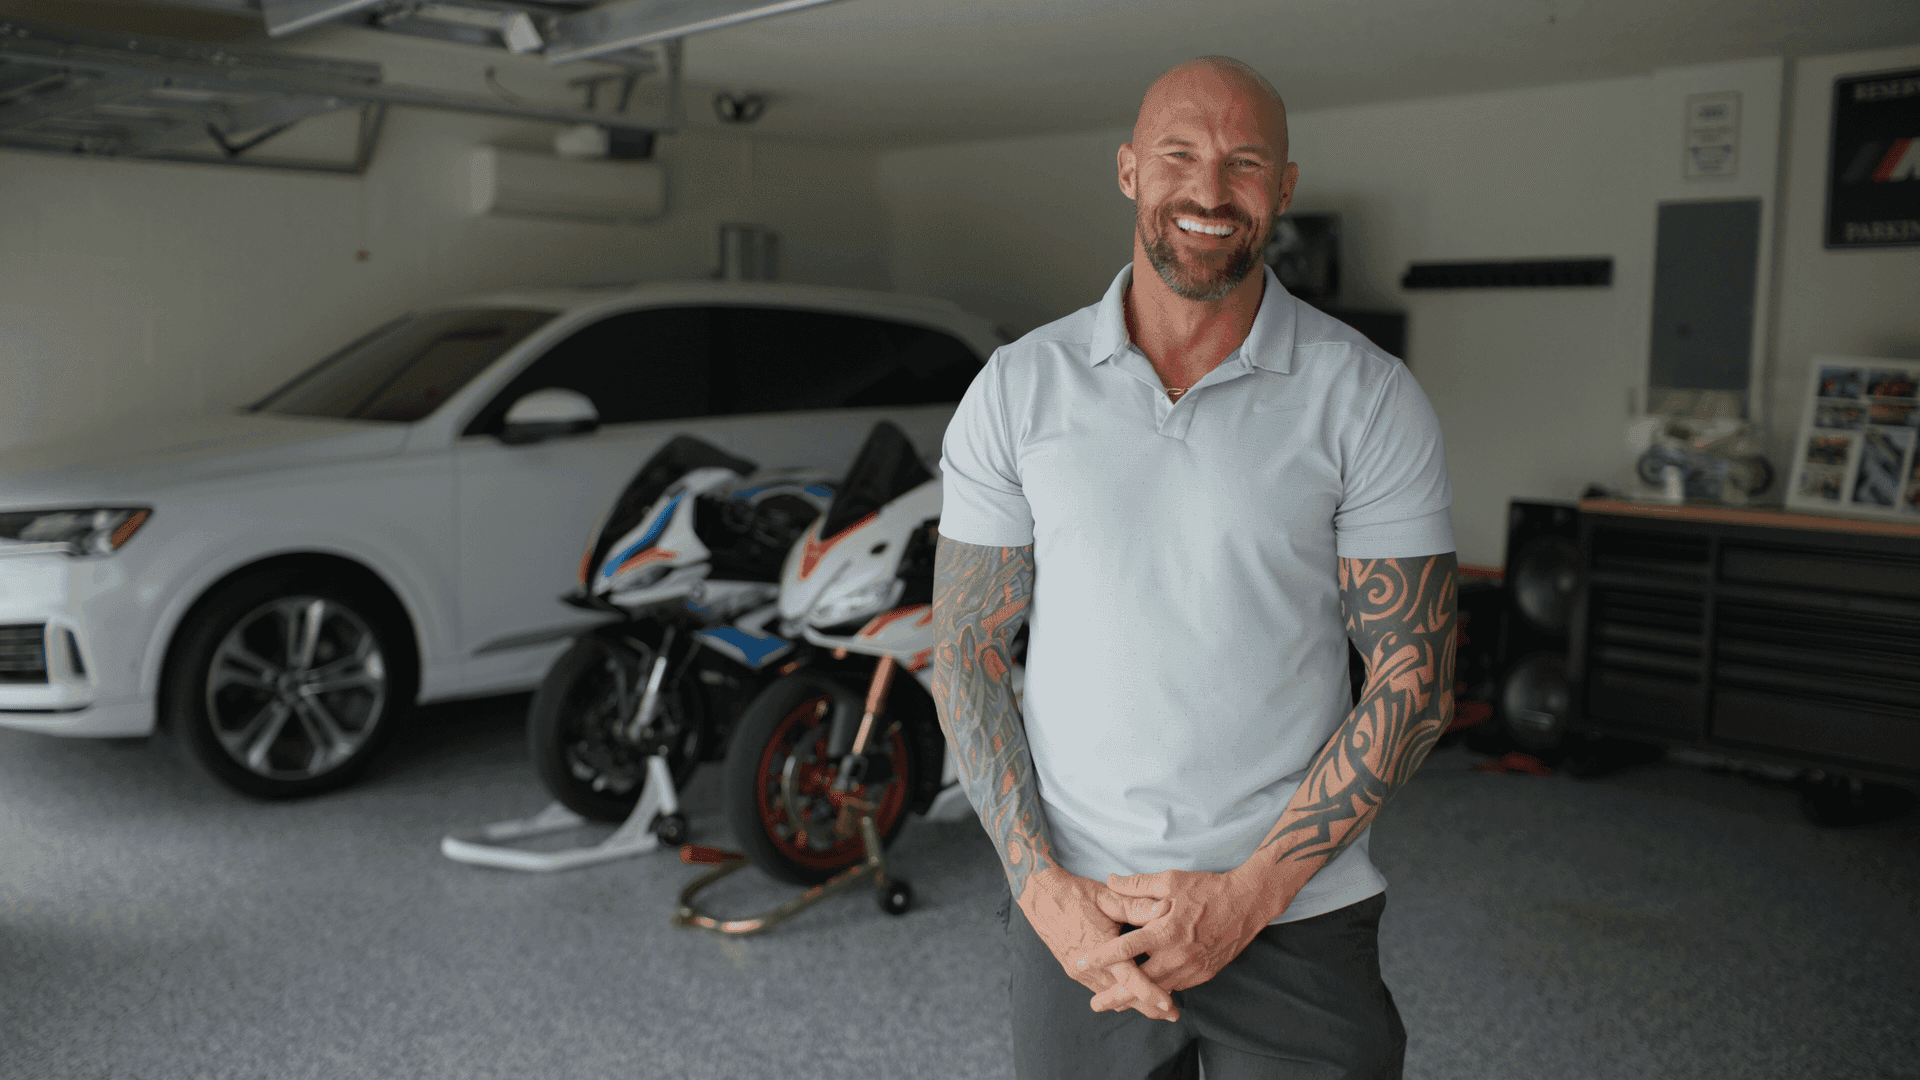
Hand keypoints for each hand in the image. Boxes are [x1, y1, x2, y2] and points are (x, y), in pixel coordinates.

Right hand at [1018, 867, 1180, 1021]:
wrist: (1040, 897)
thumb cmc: (1076, 894)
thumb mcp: (1107, 896)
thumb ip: (1137, 905)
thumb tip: (1166, 908)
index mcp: (1100, 947)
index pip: (1130, 978)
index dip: (1151, 993)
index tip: (1170, 1005)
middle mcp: (1088, 967)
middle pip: (1123, 995)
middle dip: (1148, 1007)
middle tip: (1172, 1015)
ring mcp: (1079, 972)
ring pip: (1111, 995)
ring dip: (1133, 1002)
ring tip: (1158, 1008)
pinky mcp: (1074, 971)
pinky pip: (1100, 988)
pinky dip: (1117, 994)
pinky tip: (1130, 995)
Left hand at [1075, 867, 1278, 1010]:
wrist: (1248, 903)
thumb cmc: (1207, 889)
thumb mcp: (1170, 880)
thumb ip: (1138, 885)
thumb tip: (1110, 880)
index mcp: (1165, 930)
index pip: (1125, 948)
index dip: (1101, 957)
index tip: (1081, 962)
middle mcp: (1177, 954)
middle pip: (1140, 981)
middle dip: (1116, 995)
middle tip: (1095, 1004)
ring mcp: (1192, 967)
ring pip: (1159, 989)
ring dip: (1137, 999)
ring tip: (1116, 1005)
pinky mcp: (1204, 974)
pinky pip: (1177, 987)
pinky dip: (1161, 993)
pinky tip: (1148, 997)